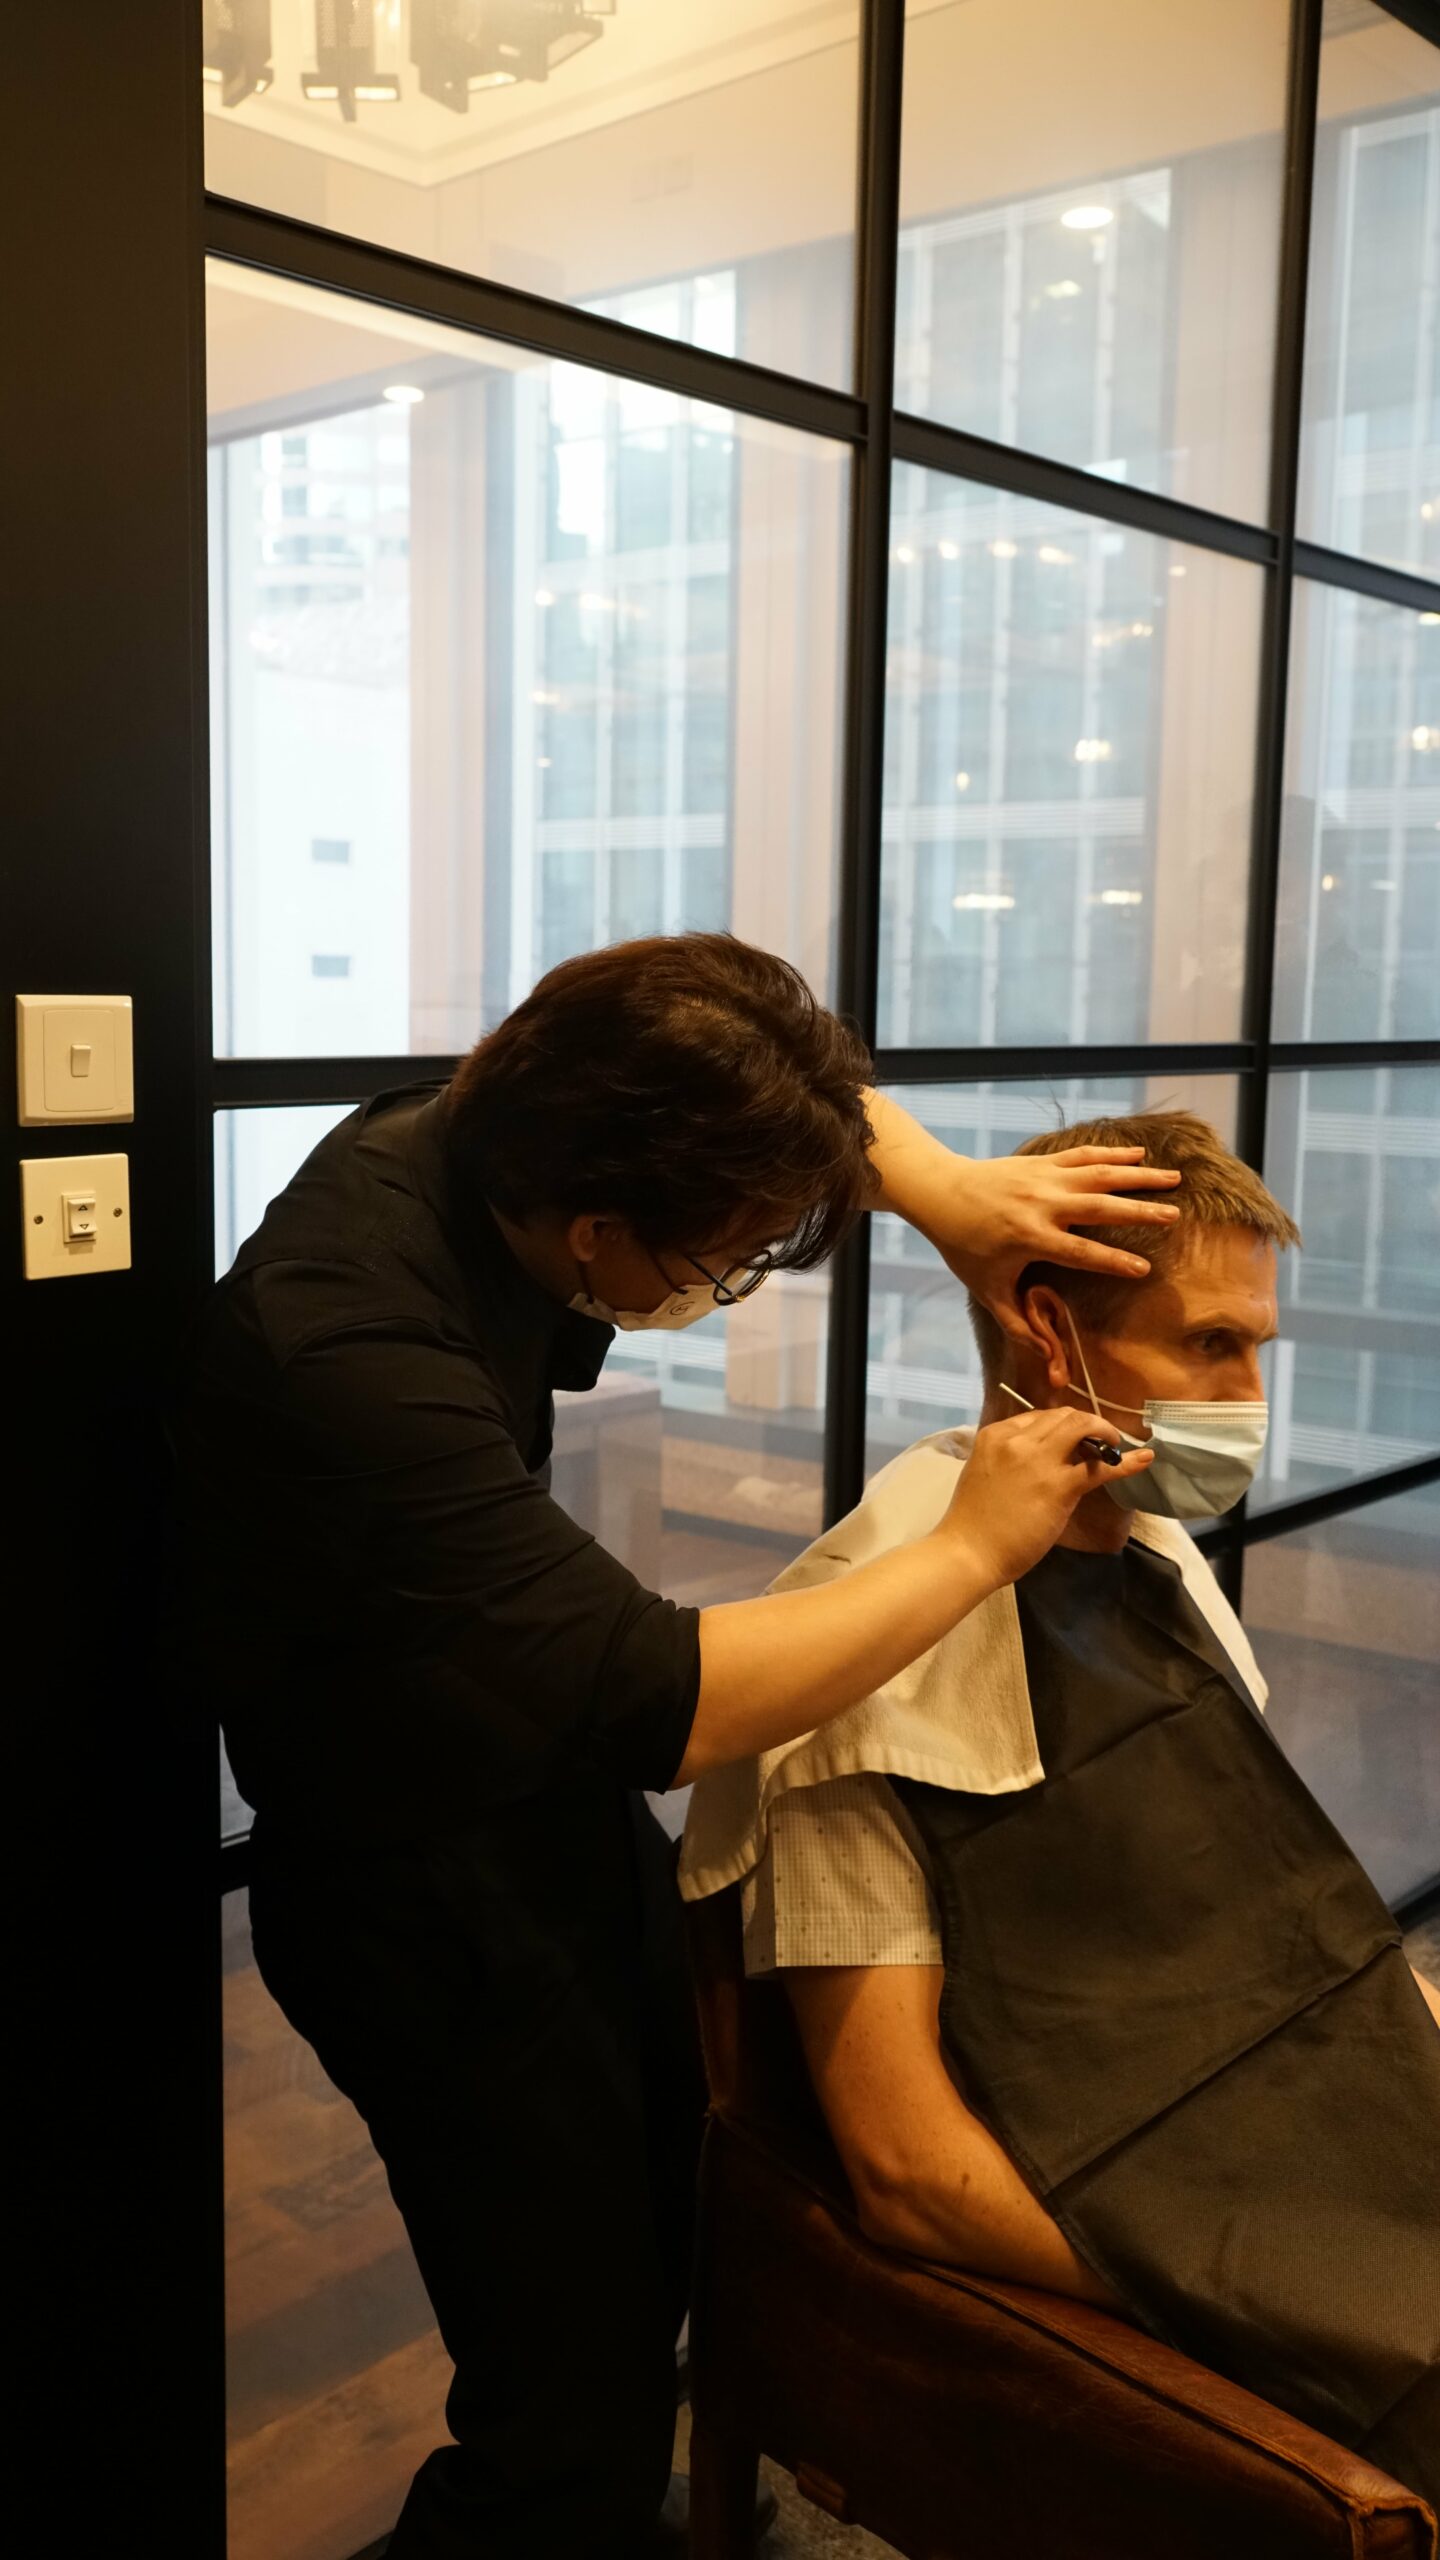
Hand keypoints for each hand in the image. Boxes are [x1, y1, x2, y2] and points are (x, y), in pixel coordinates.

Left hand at [929, 1147, 1181, 1345]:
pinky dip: (1113, 1153)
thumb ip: (1018, 1325)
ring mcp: (1044, 1179)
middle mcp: (1042, 1205)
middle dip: (1138, 1212)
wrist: (940, 1193)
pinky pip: (1083, 1155)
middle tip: (1173, 1217)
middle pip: (1098, 1207)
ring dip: (1138, 1176)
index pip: (1081, 1253)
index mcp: (1031, 1238)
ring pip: (1099, 1174)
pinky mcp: (1042, 1162)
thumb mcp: (988, 1291)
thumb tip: (1046, 1360)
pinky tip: (1140, 1154)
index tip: (1145, 1270)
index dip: (1113, 1262)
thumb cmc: (964, 1247)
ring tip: (1175, 1178)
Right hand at [940, 1407, 1153, 1588]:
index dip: (1062, 1425)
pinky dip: (1126, 1462)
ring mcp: (1040, 1461)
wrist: (968, 1552)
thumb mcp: (984, 1472)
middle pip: (1064, 1416)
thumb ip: (1008, 1458)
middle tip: (1099, 1441)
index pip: (1039, 1416)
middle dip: (1086, 1424)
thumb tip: (1039, 1459)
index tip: (1073, 1439)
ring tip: (1115, 1444)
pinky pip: (1099, 1467)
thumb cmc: (972, 1521)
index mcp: (995, 1434)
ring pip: (1082, 1427)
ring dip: (1104, 1431)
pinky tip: (1144, 1459)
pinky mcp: (1059, 1486)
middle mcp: (1018, 1439)